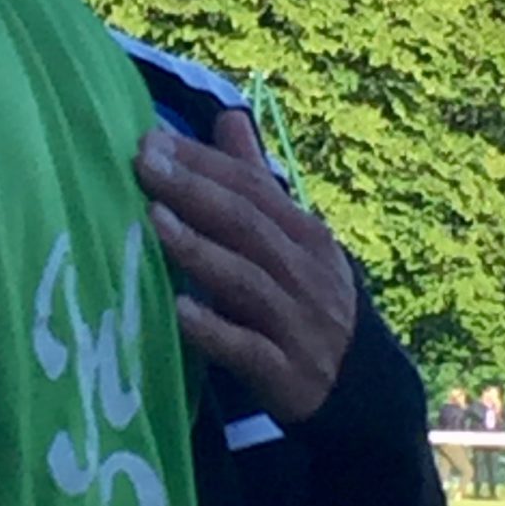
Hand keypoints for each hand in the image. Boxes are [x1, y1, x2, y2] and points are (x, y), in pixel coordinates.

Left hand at [136, 109, 355, 424]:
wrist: (362, 389)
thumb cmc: (308, 302)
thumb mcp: (292, 238)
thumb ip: (254, 180)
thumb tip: (226, 116)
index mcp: (304, 234)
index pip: (251, 188)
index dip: (202, 161)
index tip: (150, 138)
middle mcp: (304, 271)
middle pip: (246, 223)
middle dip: (194, 190)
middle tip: (143, 162)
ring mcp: (297, 323)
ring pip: (246, 280)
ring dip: (199, 249)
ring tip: (153, 221)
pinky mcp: (286, 373)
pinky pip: (248, 348)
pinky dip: (214, 330)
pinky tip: (179, 312)